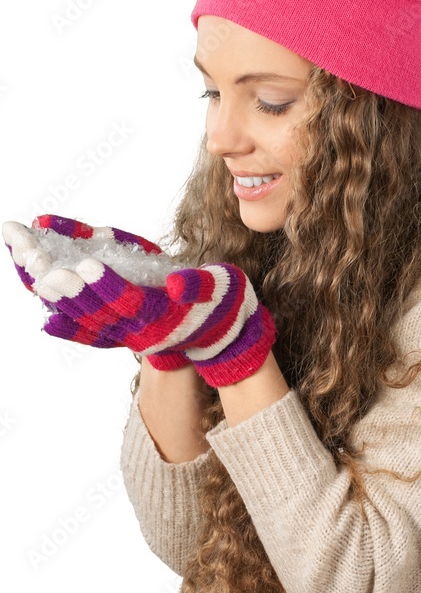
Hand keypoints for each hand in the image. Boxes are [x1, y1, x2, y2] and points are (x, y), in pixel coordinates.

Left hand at [3, 218, 277, 385]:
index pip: (130, 304)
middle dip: (63, 282)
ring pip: (79, 314)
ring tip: (22, 253)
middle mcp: (139, 331)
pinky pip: (81, 323)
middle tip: (35, 256)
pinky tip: (32, 287)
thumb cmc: (225, 305)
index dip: (107, 286)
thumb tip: (179, 283)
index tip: (85, 265)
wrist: (223, 339)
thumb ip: (201, 285)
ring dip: (49, 286)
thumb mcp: (224, 288)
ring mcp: (124, 333)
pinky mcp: (116, 329)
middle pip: (93, 310)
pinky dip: (58, 309)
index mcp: (166, 319)